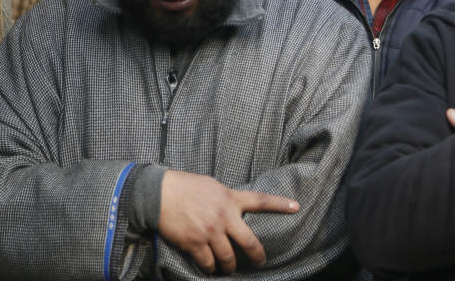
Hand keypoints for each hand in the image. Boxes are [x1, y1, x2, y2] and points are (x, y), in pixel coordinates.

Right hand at [157, 170, 298, 273]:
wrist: (158, 194)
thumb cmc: (185, 186)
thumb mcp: (213, 186)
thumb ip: (227, 198)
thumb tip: (234, 207)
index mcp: (230, 198)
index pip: (261, 200)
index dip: (280, 204)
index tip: (296, 207)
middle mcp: (224, 216)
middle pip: (249, 242)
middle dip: (258, 256)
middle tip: (261, 263)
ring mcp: (210, 231)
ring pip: (228, 258)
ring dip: (230, 266)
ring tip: (230, 269)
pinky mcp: (195, 243)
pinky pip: (208, 263)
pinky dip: (210, 268)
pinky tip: (210, 269)